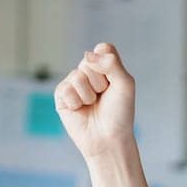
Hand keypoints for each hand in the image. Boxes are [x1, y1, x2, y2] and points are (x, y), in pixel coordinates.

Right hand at [54, 42, 134, 161]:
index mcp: (105, 66)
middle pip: (89, 61)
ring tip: (92, 105)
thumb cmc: (119, 113)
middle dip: (99, 82)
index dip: (109, 64)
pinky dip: (76, 102)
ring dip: (88, 94)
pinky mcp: (61, 96)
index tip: (114, 82)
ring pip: (77, 76)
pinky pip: (66, 89)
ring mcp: (73, 83)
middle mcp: (88, 71)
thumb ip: (111, 63)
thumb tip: (87, 55)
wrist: (108, 138)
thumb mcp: (125, 84)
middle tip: (103, 97)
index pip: (103, 48)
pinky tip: (80, 110)